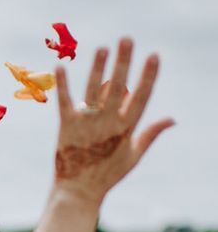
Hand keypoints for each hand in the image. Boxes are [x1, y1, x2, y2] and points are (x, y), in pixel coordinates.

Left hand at [53, 38, 173, 206]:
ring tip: (103, 48)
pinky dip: (62, 84)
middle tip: (126, 39)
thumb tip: (172, 119)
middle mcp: (106, 123)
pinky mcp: (66, 126)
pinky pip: (65, 101)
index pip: (140, 97)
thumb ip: (151, 134)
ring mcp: (86, 124)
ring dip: (97, 67)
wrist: (78, 192)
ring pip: (93, 90)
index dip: (147, 76)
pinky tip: (60, 66)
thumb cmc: (107, 174)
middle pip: (117, 87)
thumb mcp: (133, 155)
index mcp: (125, 129)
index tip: (153, 56)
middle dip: (123, 62)